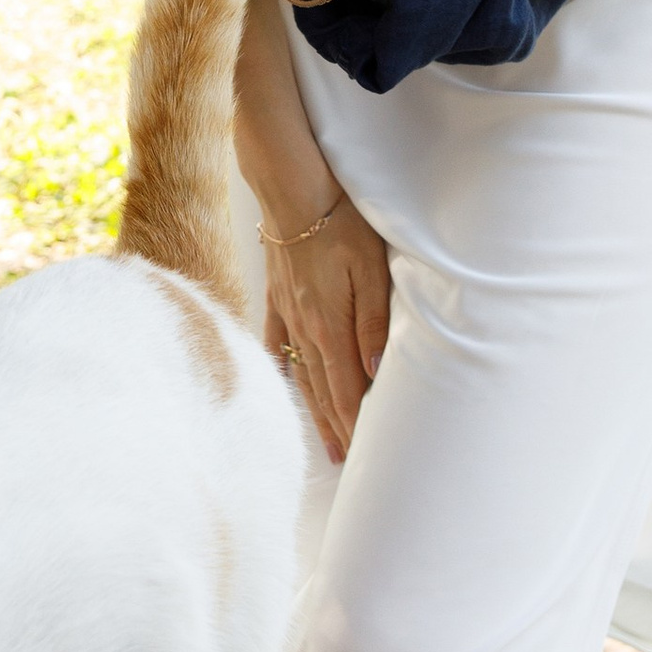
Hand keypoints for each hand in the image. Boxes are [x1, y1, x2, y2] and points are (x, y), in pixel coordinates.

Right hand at [262, 185, 391, 461]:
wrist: (292, 188)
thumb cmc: (341, 224)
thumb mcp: (370, 270)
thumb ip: (373, 325)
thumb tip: (374, 375)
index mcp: (329, 326)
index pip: (345, 391)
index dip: (355, 425)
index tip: (364, 455)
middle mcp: (305, 328)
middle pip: (323, 390)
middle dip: (338, 428)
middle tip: (348, 462)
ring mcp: (287, 314)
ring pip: (302, 374)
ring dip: (316, 410)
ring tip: (326, 440)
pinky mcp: (278, 297)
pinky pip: (278, 344)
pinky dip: (285, 370)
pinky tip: (288, 384)